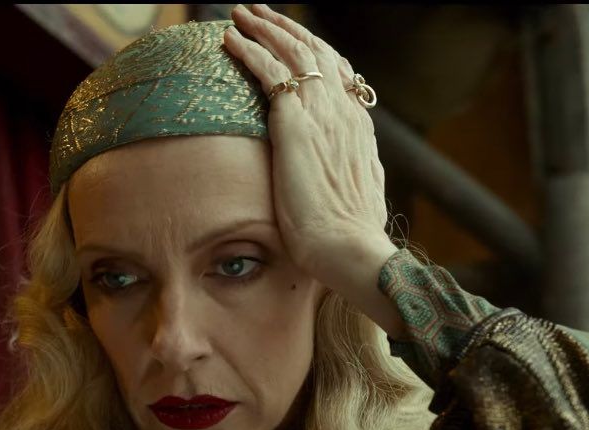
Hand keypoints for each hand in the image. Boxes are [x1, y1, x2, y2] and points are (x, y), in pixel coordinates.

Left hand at [222, 4, 398, 292]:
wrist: (349, 248)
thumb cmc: (349, 236)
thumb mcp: (356, 194)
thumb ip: (350, 172)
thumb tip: (347, 172)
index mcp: (357, 126)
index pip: (337, 73)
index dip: (315, 52)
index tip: (296, 40)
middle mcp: (342, 110)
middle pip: (315, 52)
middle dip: (287, 28)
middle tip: (262, 13)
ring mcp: (320, 112)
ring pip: (291, 52)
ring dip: (264, 28)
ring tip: (241, 14)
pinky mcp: (293, 122)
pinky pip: (268, 71)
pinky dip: (248, 50)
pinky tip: (230, 39)